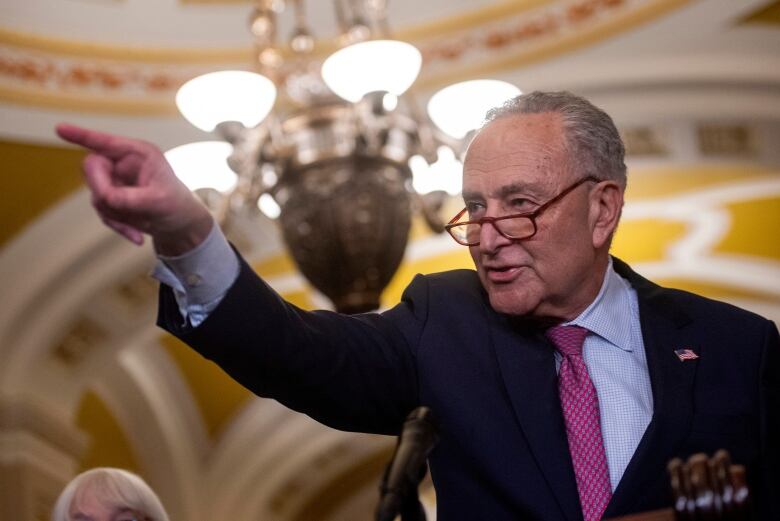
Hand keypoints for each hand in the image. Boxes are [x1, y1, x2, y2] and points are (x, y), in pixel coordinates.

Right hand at [55, 124, 213, 255]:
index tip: (60, 129)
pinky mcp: (111, 198)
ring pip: (97, 195)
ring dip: (115, 214)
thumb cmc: (176, 204)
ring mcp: (114, 180)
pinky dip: (118, 225)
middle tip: (113, 204)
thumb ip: (132, 198)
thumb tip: (106, 198)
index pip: (106, 143)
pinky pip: (103, 211)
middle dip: (102, 189)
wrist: (179, 224)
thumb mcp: (159, 201)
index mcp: (138, 154)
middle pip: (93, 168)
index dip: (82, 136)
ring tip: (139, 226)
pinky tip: (136, 237)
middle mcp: (123, 163)